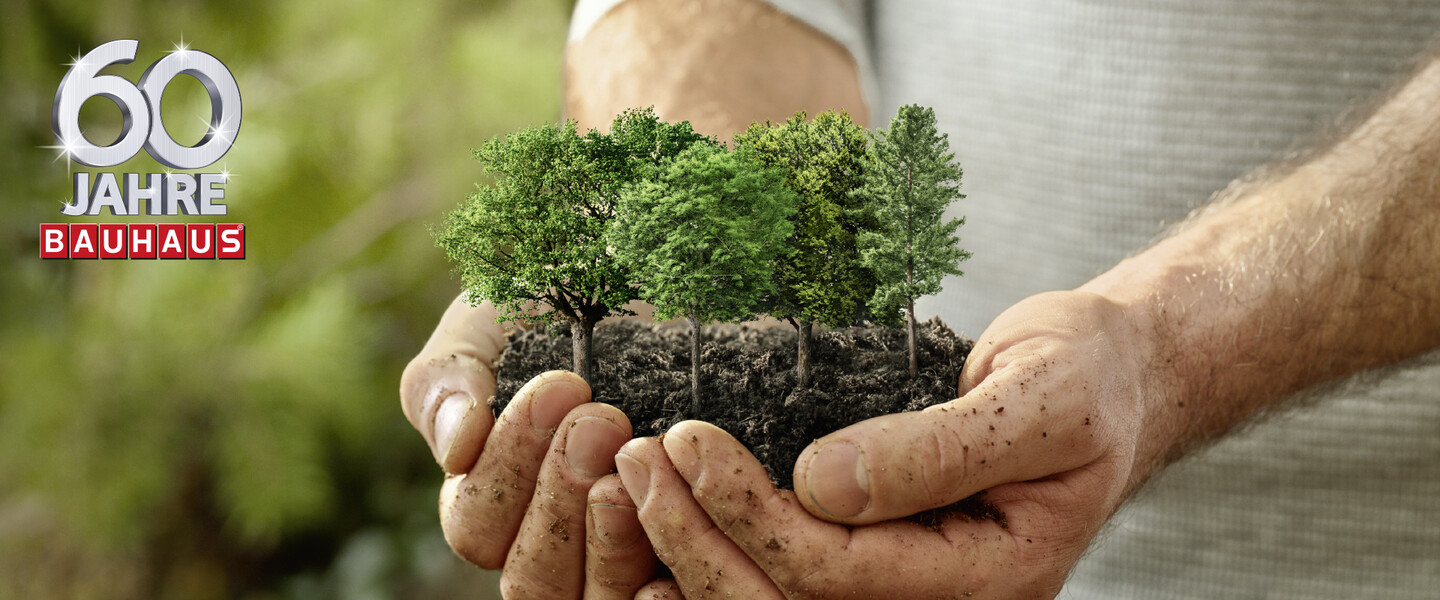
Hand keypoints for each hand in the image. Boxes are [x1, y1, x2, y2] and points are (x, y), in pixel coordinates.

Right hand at [401, 295, 661, 598]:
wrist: (664, 277)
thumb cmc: (566, 298)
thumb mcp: (491, 319)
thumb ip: (448, 377)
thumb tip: (454, 447)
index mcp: (492, 497)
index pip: (477, 524)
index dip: (509, 466)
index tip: (560, 386)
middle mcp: (552, 541)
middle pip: (529, 578)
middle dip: (560, 497)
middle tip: (603, 418)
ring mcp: (620, 559)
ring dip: (611, 540)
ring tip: (639, 460)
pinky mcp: (684, 559)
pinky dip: (663, 591)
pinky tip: (681, 547)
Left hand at [614, 290, 1169, 598]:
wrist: (1113, 384)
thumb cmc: (1087, 380)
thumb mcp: (1038, 396)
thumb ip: (938, 447)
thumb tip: (819, 483)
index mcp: (995, 578)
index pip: (839, 573)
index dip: (752, 513)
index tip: (688, 437)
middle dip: (701, 541)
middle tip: (636, 459)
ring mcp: (916, 591)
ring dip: (696, 551)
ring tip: (635, 481)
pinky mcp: (887, 563)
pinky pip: (794, 580)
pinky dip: (723, 555)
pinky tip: (669, 521)